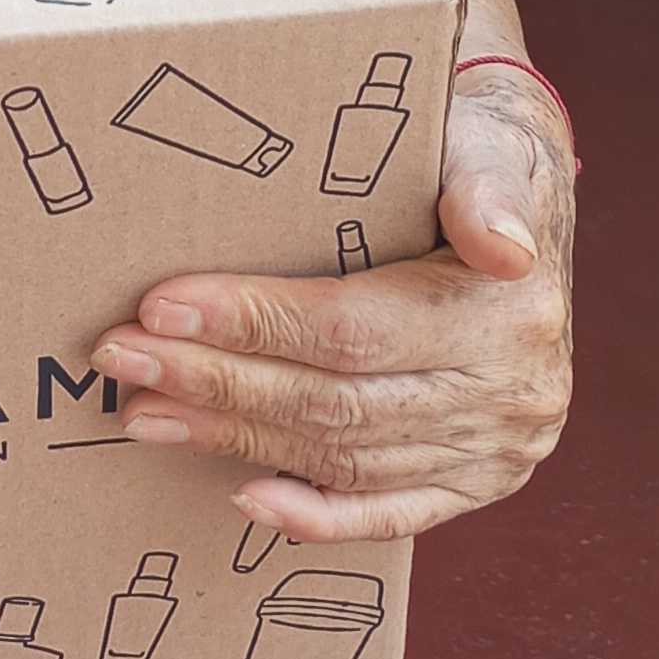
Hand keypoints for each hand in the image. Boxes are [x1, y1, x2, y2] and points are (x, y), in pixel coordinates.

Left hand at [90, 80, 575, 542]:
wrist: (534, 207)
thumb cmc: (484, 161)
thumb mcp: (490, 144)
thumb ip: (487, 185)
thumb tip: (501, 243)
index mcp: (505, 309)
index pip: (353, 329)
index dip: (253, 323)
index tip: (162, 306)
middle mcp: (509, 392)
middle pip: (335, 402)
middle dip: (217, 383)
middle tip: (124, 359)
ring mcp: (497, 448)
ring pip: (346, 457)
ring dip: (237, 440)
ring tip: (146, 413)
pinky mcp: (480, 480)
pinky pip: (391, 514)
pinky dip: (316, 513)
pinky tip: (245, 495)